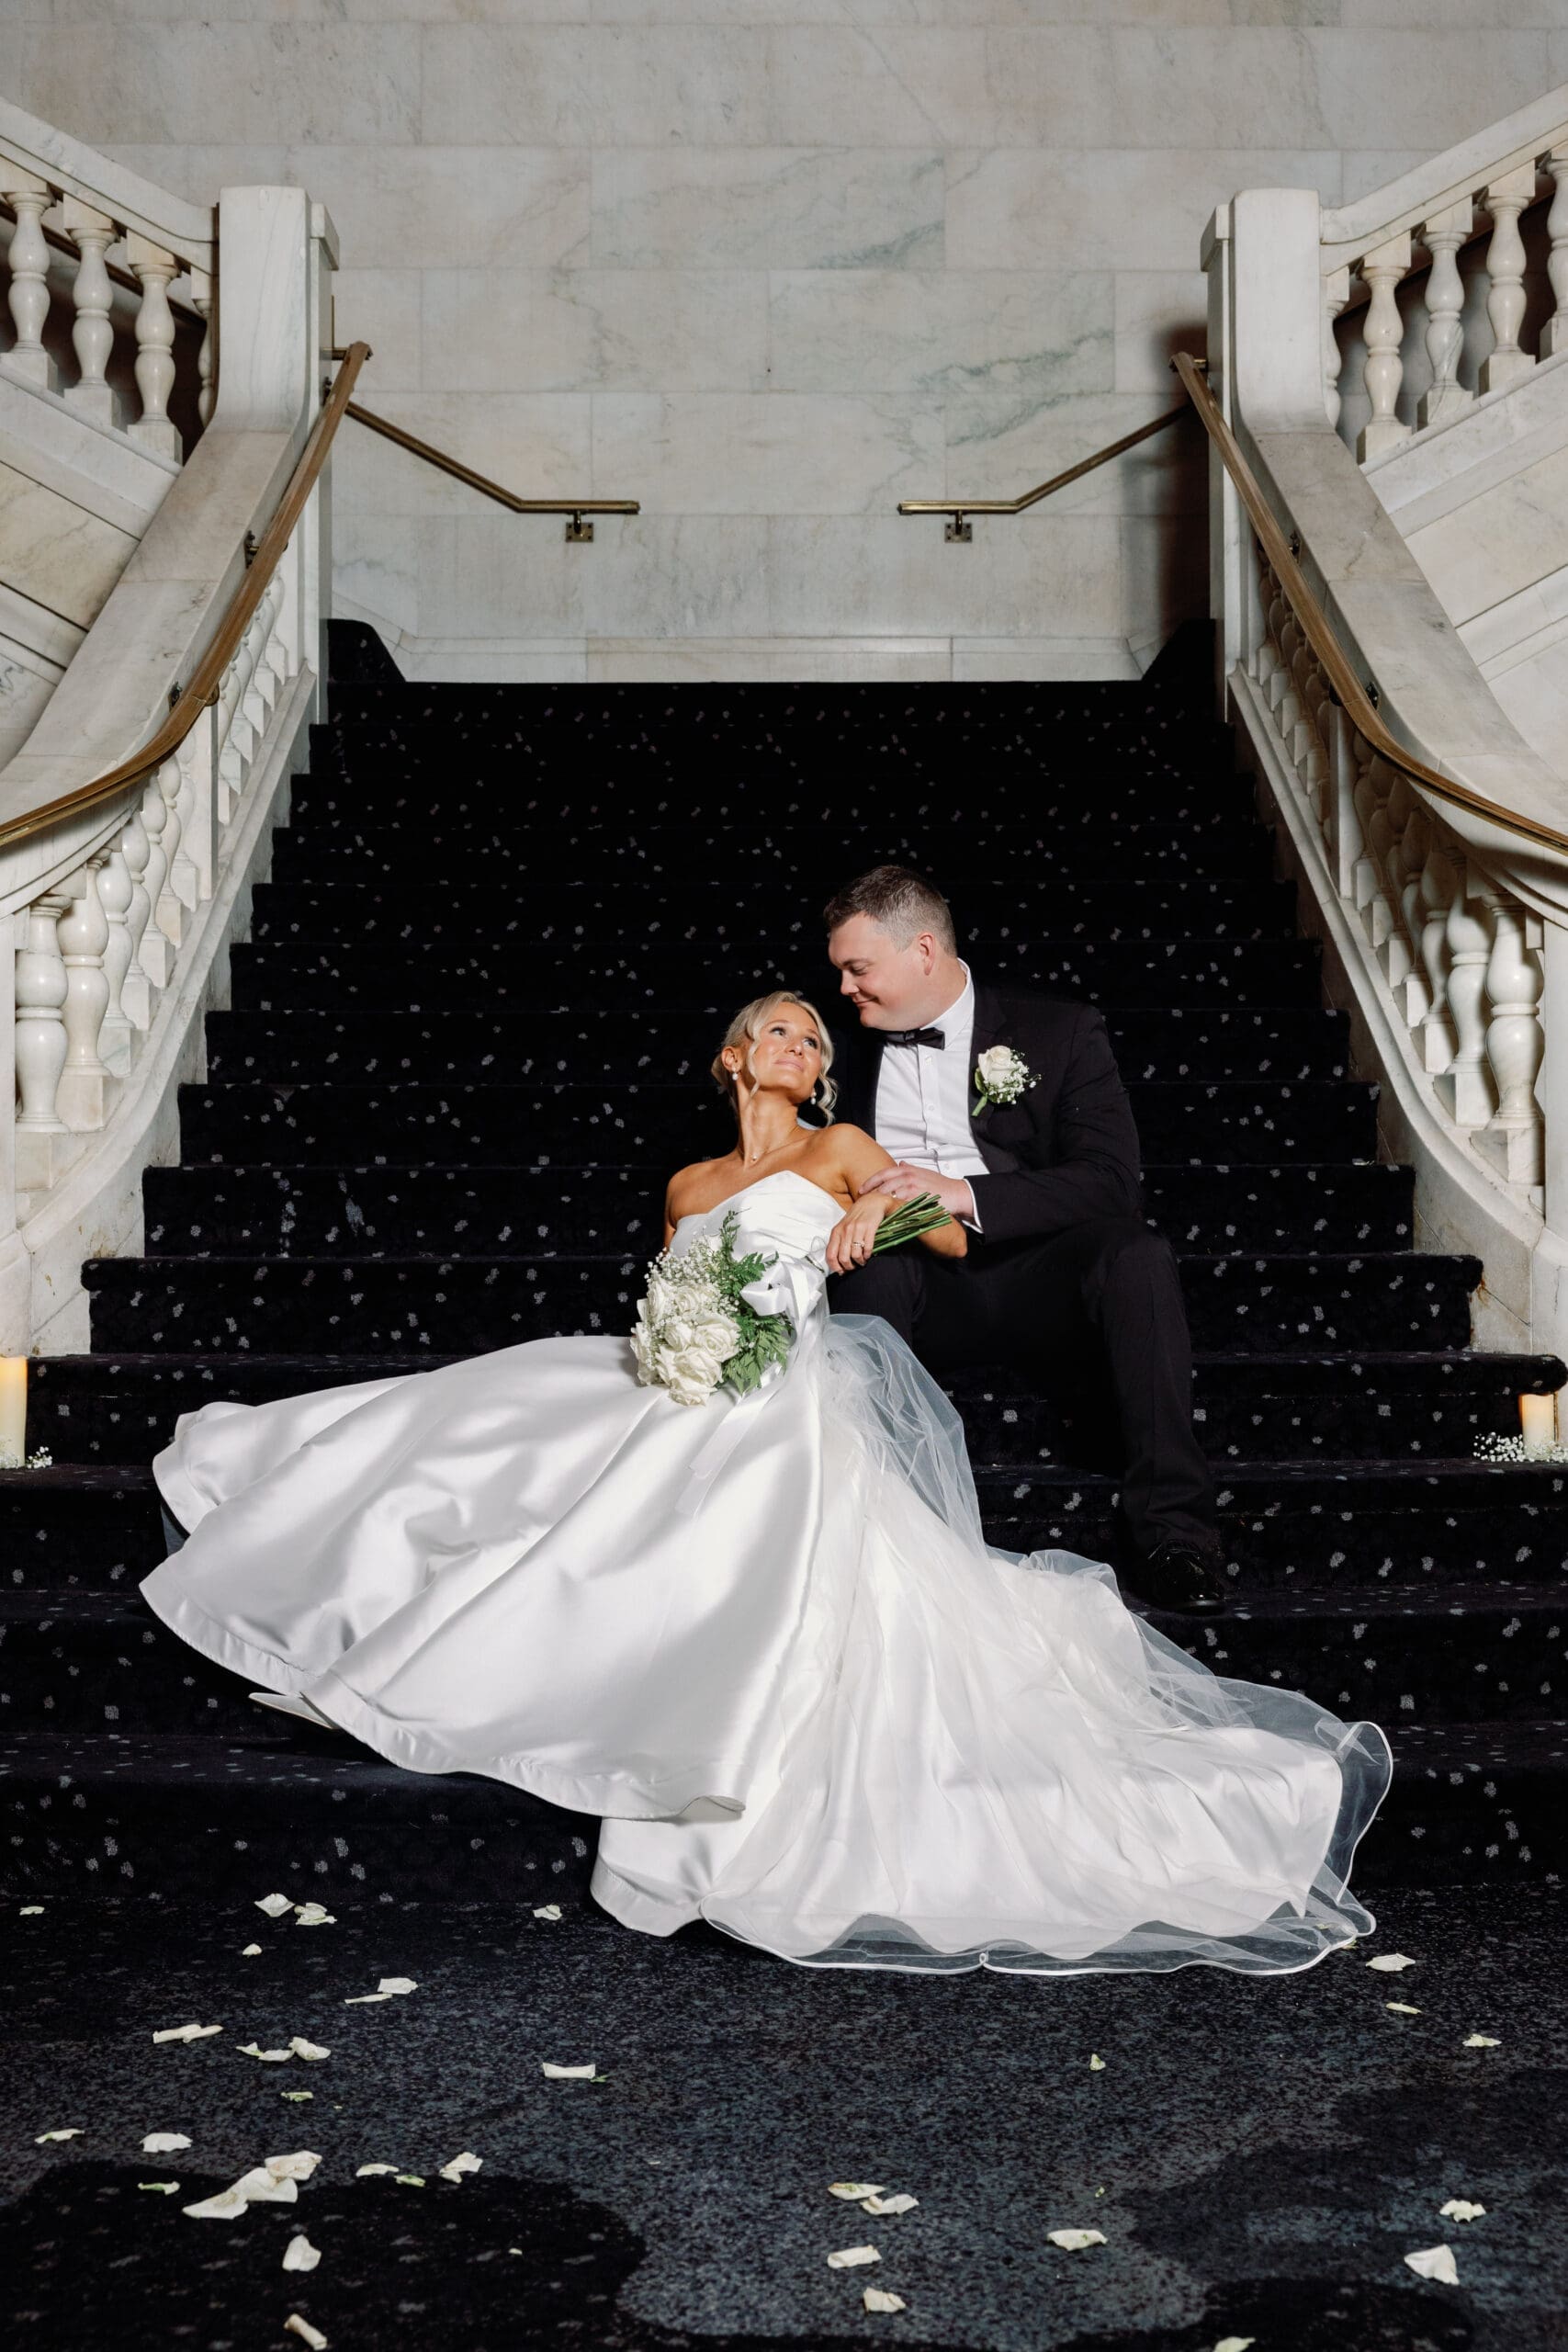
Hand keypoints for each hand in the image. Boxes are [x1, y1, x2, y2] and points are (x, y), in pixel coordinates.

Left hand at [825, 1192, 890, 1274]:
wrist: (871, 1202)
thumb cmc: (857, 1217)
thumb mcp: (843, 1228)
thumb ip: (839, 1242)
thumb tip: (838, 1263)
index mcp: (836, 1232)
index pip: (830, 1255)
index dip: (835, 1267)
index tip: (841, 1272)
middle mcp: (845, 1230)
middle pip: (843, 1258)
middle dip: (849, 1267)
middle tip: (854, 1267)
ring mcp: (857, 1229)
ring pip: (855, 1255)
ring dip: (860, 1262)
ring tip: (862, 1261)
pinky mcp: (869, 1228)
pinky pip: (867, 1248)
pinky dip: (868, 1255)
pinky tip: (868, 1254)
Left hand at [857, 1164, 975, 1222]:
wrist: (957, 1193)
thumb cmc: (941, 1185)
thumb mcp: (924, 1171)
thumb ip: (910, 1168)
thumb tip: (900, 1162)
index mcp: (907, 1169)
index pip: (882, 1174)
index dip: (869, 1182)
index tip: (861, 1189)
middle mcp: (908, 1176)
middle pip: (882, 1186)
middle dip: (871, 1196)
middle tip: (864, 1204)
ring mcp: (911, 1188)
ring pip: (888, 1196)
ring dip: (879, 1205)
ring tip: (872, 1213)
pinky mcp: (916, 1199)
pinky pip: (899, 1205)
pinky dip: (890, 1211)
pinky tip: (885, 1217)